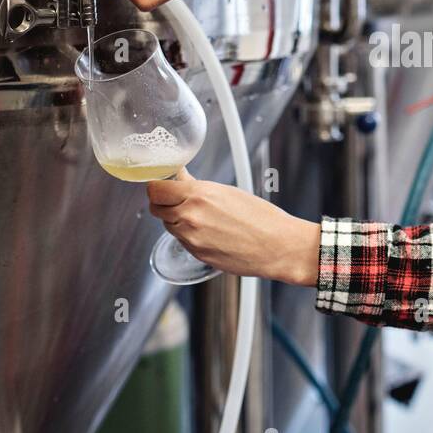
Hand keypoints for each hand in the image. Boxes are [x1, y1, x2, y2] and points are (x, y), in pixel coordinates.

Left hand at [146, 168, 319, 286]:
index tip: (161, 186)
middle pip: (155, 208)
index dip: (156, 187)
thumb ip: (197, 186)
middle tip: (176, 200)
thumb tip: (180, 178)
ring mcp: (191, 239)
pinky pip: (181, 241)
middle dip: (163, 203)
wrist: (278, 246)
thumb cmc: (261, 218)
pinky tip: (209, 232)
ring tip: (201, 217)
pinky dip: (188, 235)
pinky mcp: (196, 255)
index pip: (155, 189)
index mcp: (198, 195)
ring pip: (167, 225)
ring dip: (175, 219)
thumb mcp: (227, 192)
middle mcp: (190, 217)